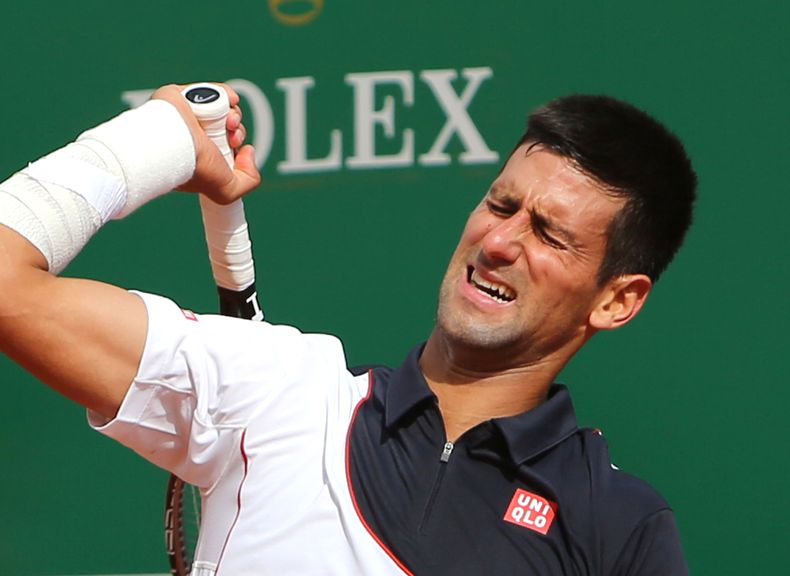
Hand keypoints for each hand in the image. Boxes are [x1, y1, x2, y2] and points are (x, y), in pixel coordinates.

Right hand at [151, 83, 260, 203]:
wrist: (174, 143)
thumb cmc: (196, 169)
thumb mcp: (228, 191)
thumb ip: (248, 181)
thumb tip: (248, 151)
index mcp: (200, 157)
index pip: (225, 148)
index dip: (237, 147)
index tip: (239, 151)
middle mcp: (193, 137)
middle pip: (226, 127)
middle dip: (237, 131)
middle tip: (233, 136)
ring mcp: (187, 116)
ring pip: (222, 109)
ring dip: (234, 114)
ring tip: (229, 121)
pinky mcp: (181, 96)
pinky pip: (211, 90)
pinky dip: (227, 93)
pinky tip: (231, 101)